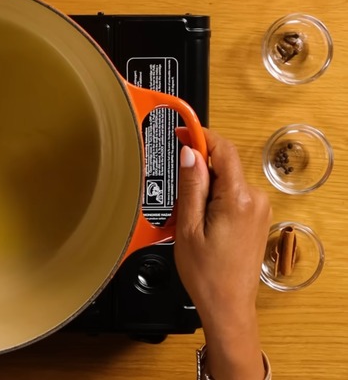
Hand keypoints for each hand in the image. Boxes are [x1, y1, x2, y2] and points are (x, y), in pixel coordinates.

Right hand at [174, 128, 270, 378]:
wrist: (228, 305)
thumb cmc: (207, 274)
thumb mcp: (187, 227)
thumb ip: (191, 186)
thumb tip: (190, 153)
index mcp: (238, 199)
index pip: (223, 149)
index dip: (200, 134)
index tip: (180, 128)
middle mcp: (255, 199)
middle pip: (224, 163)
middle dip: (197, 166)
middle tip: (173, 185)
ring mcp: (259, 208)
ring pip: (226, 179)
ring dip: (203, 184)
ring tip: (184, 212)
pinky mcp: (256, 217)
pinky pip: (232, 194)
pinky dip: (212, 197)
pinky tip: (197, 218)